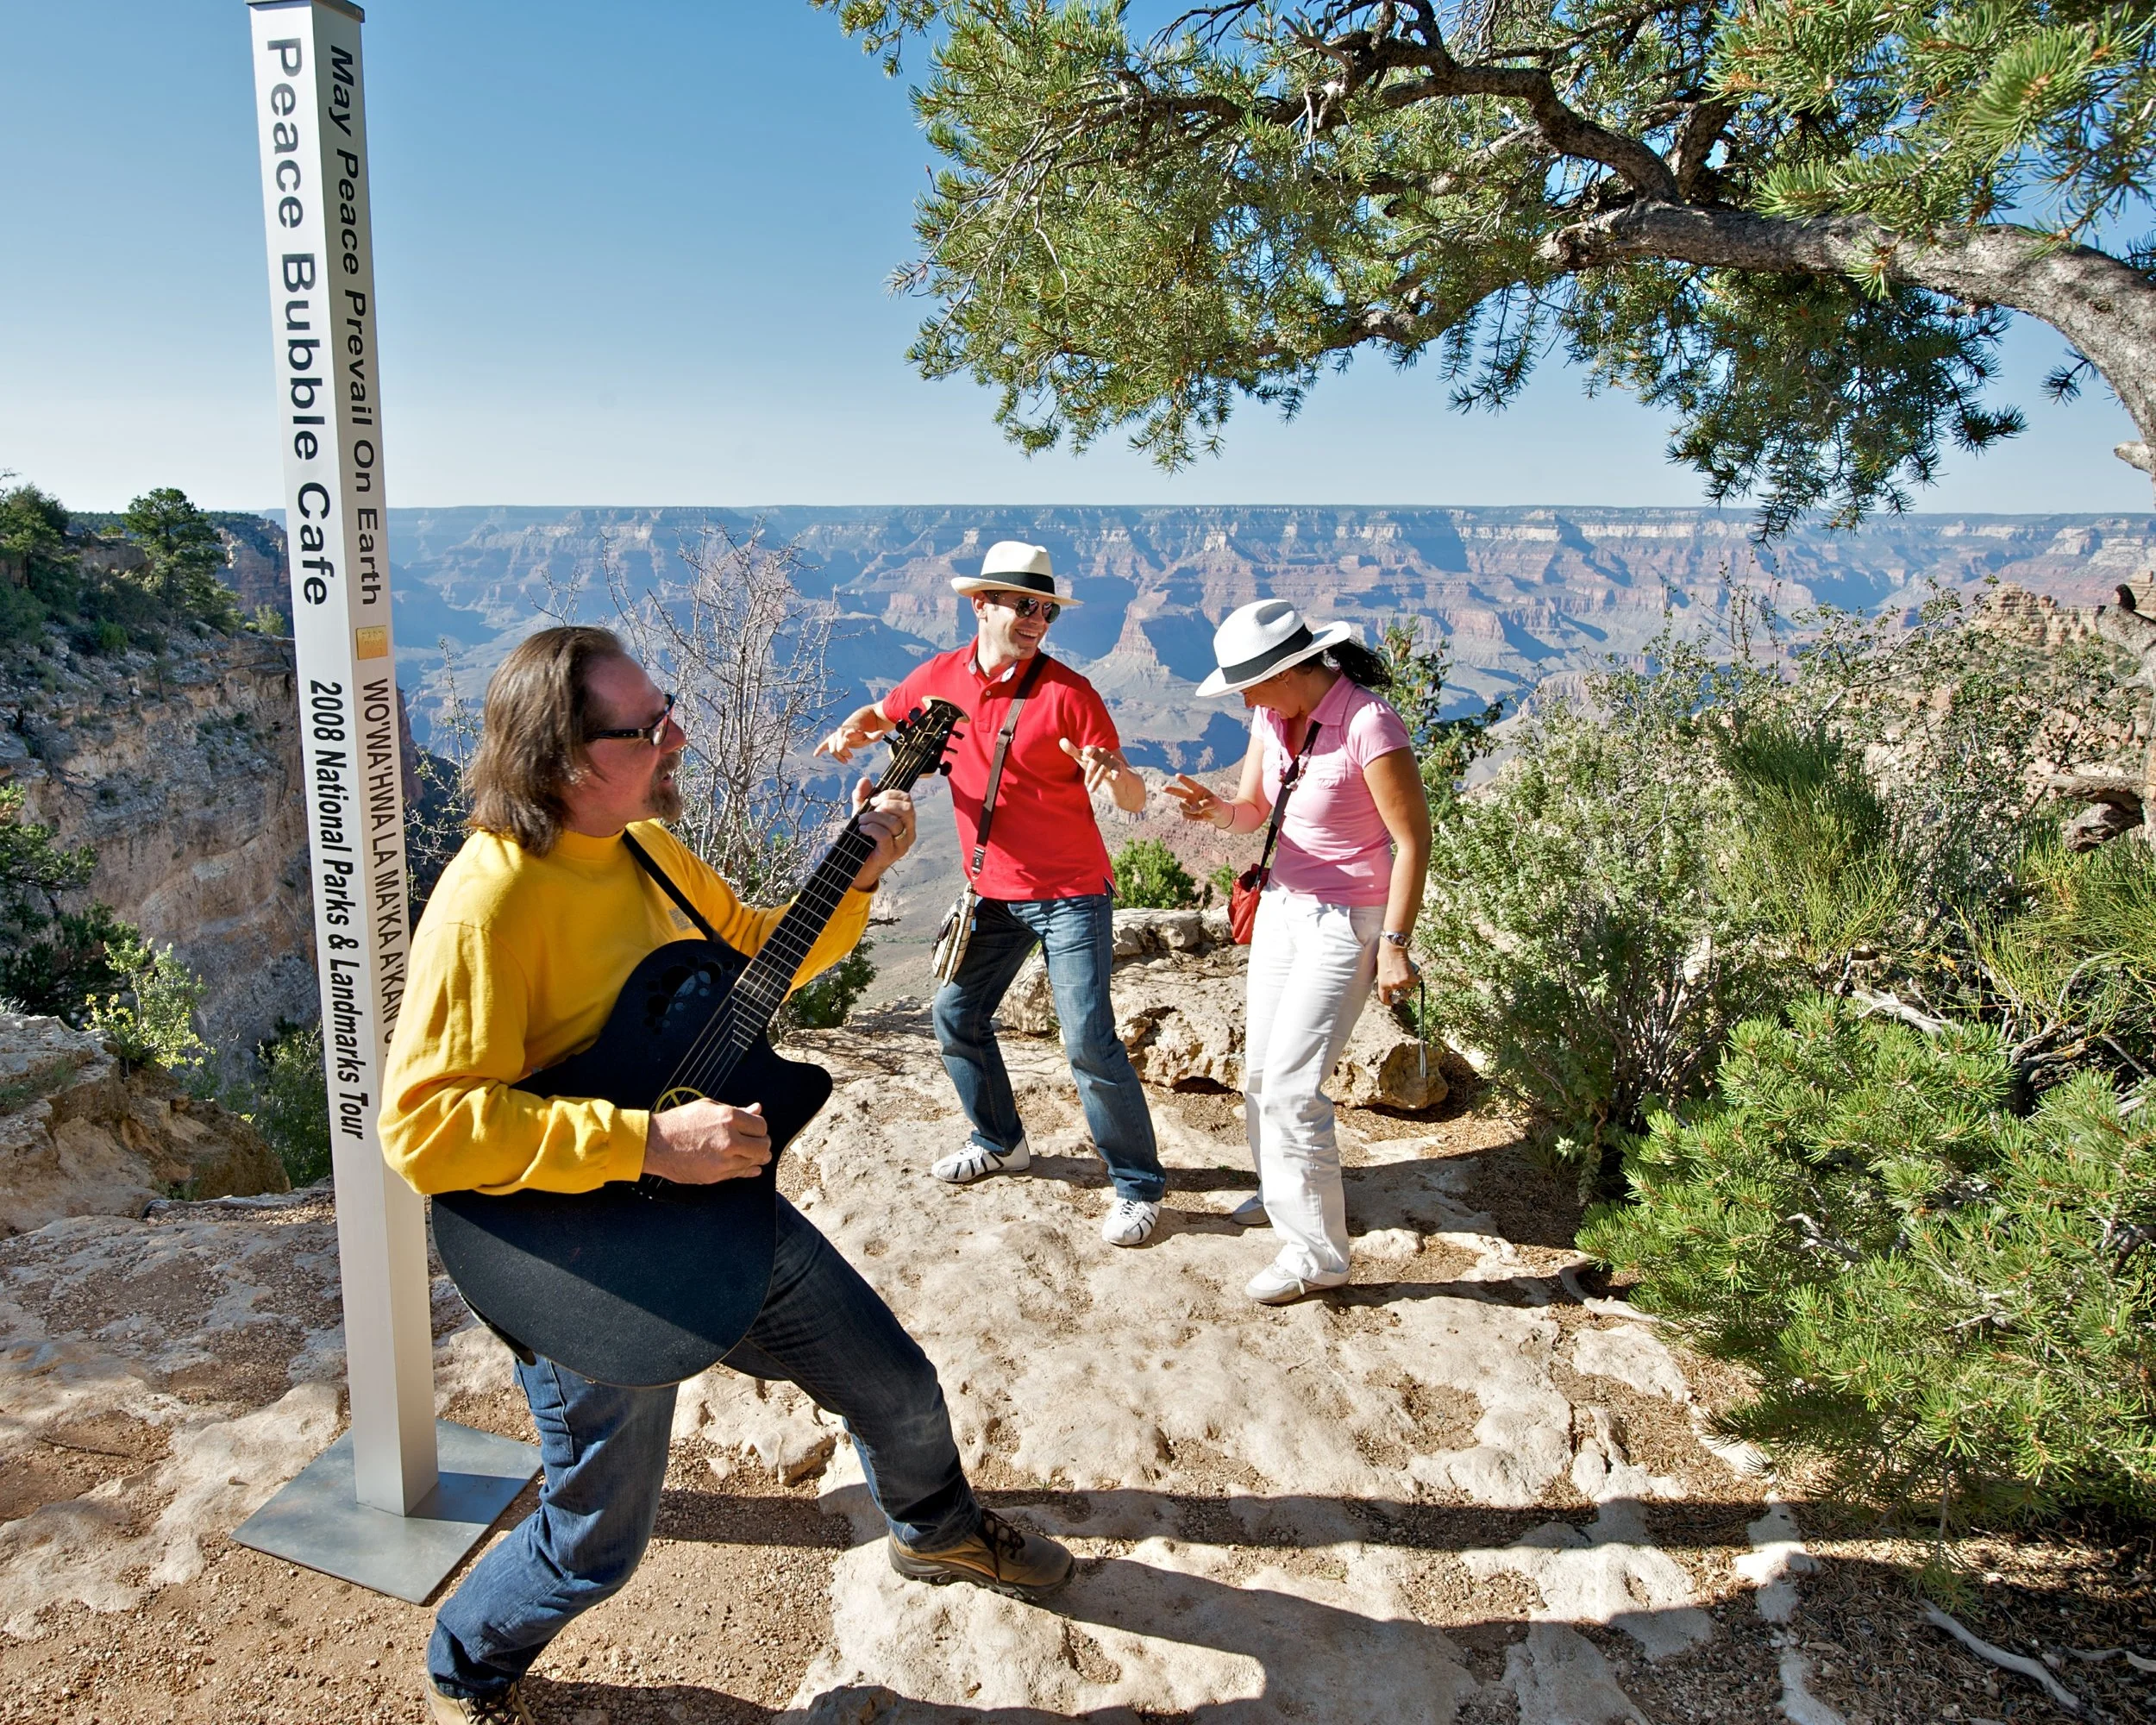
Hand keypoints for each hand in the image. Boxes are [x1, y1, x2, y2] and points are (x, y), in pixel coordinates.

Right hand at [643, 1099, 769, 1183]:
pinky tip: (753, 1169)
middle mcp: (729, 1140)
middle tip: (759, 1142)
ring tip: (755, 1154)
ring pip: (753, 1162)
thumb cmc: (680, 1122)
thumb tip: (757, 1109)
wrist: (656, 1144)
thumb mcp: (709, 1107)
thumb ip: (737, 1110)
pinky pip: (739, 1174)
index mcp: (729, 1118)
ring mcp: (723, 1161)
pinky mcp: (715, 1176)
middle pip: (762, 1146)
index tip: (755, 1129)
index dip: (759, 1128)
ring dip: (756, 1158)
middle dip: (762, 1144)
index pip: (761, 1126)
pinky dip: (748, 1171)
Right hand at [815, 716, 877, 762]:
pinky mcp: (832, 739)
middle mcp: (841, 733)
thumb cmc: (865, 731)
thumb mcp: (870, 734)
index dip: (846, 748)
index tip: (851, 756)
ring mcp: (836, 735)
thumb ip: (875, 736)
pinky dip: (820, 749)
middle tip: (851, 757)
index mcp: (849, 731)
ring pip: (832, 748)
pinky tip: (815, 755)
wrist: (860, 720)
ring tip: (846, 760)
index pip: (844, 740)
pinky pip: (824, 744)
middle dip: (844, 754)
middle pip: (838, 747)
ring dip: (838, 756)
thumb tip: (882, 733)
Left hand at [850, 779, 914, 889]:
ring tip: (861, 821)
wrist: (856, 867)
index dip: (890, 794)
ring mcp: (902, 845)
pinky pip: (885, 835)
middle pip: (907, 809)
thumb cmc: (863, 840)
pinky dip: (871, 828)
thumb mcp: (862, 814)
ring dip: (873, 817)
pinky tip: (862, 829)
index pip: (907, 799)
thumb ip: (862, 798)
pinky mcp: (891, 854)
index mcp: (906, 820)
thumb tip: (864, 781)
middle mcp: (908, 832)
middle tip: (870, 808)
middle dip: (886, 804)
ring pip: (894, 822)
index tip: (873, 799)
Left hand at [1058, 736, 1124, 796]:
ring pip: (1104, 769)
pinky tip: (1114, 778)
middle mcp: (1103, 753)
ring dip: (1097, 780)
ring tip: (1091, 790)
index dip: (1089, 751)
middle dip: (1090, 774)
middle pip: (1095, 762)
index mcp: (1094, 750)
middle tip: (1086, 785)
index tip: (1086, 752)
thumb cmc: (1093, 763)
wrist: (1111, 773)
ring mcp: (1111, 759)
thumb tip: (1061, 741)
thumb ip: (1072, 751)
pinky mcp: (1119, 766)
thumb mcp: (1082, 758)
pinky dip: (1116, 773)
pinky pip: (1118, 769)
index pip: (1091, 750)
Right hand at [1165, 772, 1231, 828]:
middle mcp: (1191, 795)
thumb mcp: (1214, 804)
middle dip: (1171, 790)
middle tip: (1163, 788)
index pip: (1190, 784)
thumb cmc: (1217, 805)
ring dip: (1189, 810)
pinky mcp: (1188, 811)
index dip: (1184, 780)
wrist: (1217, 814)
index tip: (1177, 775)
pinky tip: (1201, 818)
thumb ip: (1203, 805)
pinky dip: (1193, 818)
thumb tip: (1192, 809)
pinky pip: (1185, 815)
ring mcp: (1189, 803)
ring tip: (1199, 812)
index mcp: (1198, 789)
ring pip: (1182, 805)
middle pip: (1178, 792)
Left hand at [1375, 940, 1419, 1006]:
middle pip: (1401, 994)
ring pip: (1410, 986)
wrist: (1392, 947)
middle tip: (1405, 984)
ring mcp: (1400, 982)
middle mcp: (1391, 985)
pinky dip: (1416, 976)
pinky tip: (1413, 970)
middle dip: (1404, 990)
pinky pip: (1416, 981)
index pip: (1384, 999)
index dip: (1389, 1002)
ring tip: (1407, 971)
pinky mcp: (1409, 977)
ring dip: (1411, 981)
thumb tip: (1389, 984)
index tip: (1392, 1001)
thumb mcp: (1379, 970)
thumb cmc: (1384, 955)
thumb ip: (1384, 979)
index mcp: (1382, 984)